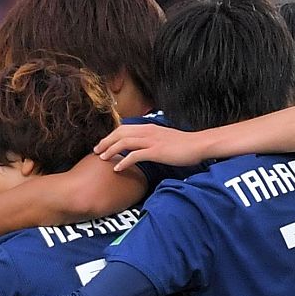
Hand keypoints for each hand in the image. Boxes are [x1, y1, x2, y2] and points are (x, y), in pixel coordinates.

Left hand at [94, 122, 212, 172]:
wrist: (198, 145)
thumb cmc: (183, 144)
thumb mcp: (164, 138)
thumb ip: (152, 140)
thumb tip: (143, 147)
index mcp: (148, 127)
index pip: (124, 129)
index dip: (111, 136)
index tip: (103, 144)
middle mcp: (147, 131)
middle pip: (119, 133)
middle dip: (106, 142)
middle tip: (96, 151)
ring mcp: (151, 141)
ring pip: (124, 143)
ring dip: (111, 150)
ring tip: (102, 159)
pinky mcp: (156, 151)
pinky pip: (135, 155)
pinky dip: (124, 161)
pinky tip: (117, 168)